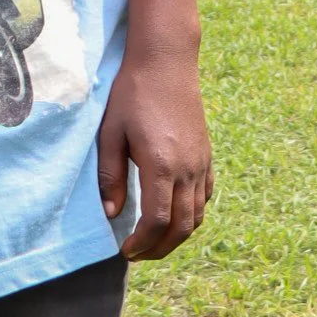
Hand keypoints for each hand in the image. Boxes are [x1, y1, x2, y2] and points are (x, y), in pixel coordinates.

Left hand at [97, 43, 212, 259]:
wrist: (166, 62)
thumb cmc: (132, 94)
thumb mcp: (111, 133)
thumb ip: (110, 176)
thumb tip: (112, 213)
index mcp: (161, 165)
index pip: (157, 222)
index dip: (142, 244)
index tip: (124, 250)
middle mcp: (188, 169)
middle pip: (182, 228)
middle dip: (159, 249)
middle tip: (136, 255)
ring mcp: (201, 163)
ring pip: (198, 216)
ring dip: (177, 237)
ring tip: (153, 242)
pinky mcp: (206, 156)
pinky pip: (206, 197)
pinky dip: (192, 215)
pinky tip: (174, 216)